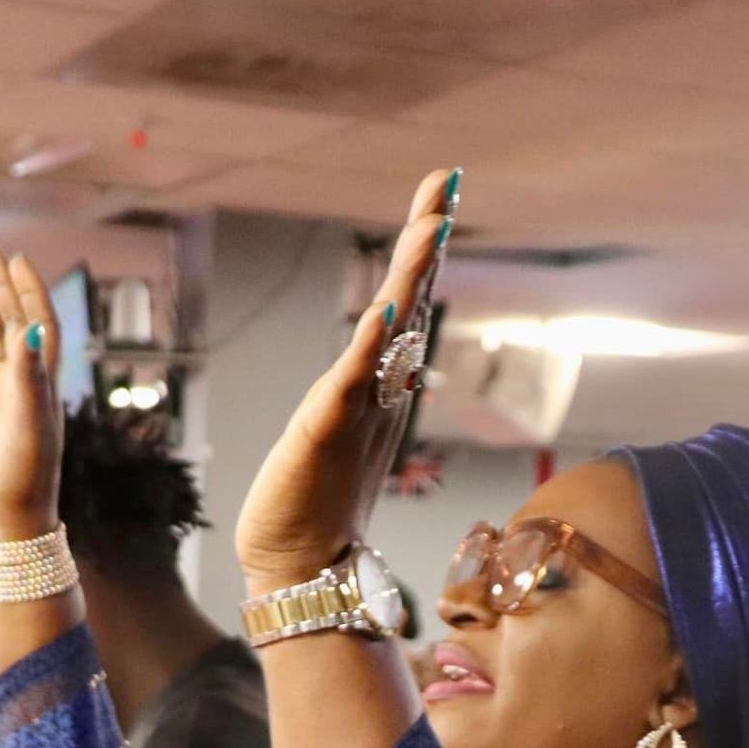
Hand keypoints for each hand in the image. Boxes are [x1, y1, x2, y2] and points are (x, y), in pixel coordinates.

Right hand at [0, 247, 62, 541]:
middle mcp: (23, 386)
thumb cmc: (26, 477)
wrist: (8, 521)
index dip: (32, 292)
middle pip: (16, 325)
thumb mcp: (31, 424)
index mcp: (42, 384)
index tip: (18, 262)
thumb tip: (31, 329)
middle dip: (6, 289)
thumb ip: (30, 377)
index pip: (41, 325)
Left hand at [235, 167, 456, 591]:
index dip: (424, 247)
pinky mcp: (326, 433)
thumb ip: (366, 382)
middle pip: (410, 302)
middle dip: (426, 242)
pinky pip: (351, 382)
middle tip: (446, 185)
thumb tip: (393, 342)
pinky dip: (369, 346)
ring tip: (428, 228)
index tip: (443, 191)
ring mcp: (357, 410)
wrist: (302, 562)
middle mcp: (378, 390)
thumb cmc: (316, 499)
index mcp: (380, 383)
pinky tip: (384, 312)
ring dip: (409, 279)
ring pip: (390, 334)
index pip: (407, 300)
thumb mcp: (342, 424)